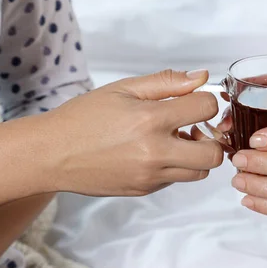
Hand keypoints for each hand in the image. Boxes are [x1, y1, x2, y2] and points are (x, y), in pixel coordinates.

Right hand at [45, 69, 223, 196]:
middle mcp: (155, 152)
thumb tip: (201, 77)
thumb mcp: (124, 88)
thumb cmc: (84, 116)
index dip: (206, 101)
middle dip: (212, 138)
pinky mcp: (145, 189)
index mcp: (150, 119)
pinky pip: (176, 180)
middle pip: (214, 154)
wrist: (52, 153)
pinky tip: (155, 153)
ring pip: (200, 172)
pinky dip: (176, 167)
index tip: (194, 101)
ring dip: (197, 156)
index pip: (207, 108)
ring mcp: (151, 175)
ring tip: (175, 141)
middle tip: (194, 128)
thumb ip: (167, 82)